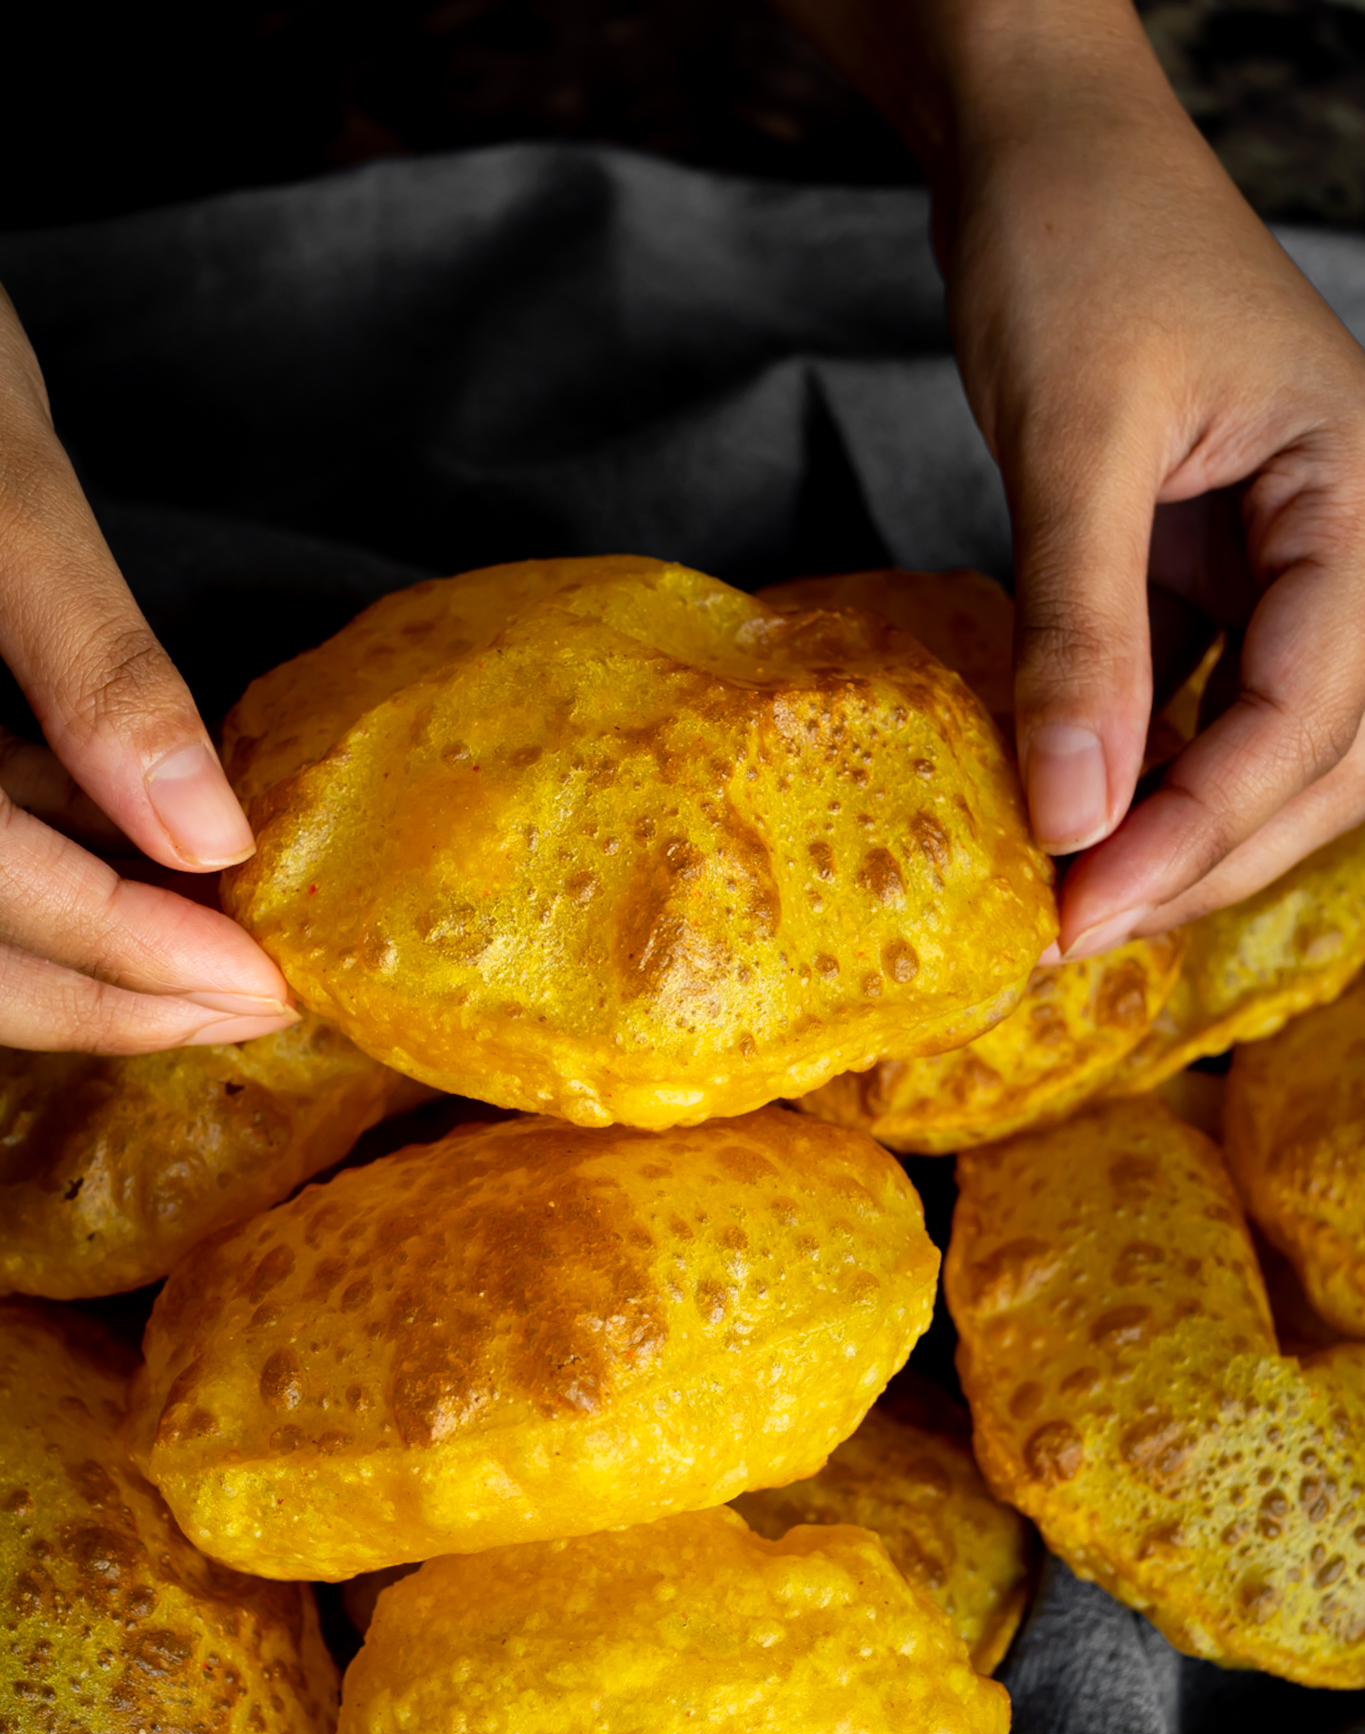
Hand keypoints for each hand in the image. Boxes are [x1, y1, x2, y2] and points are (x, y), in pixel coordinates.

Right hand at [0, 285, 296, 1050]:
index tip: (258, 984)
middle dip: (116, 992)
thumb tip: (206, 838)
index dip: (125, 953)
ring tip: (227, 949)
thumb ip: (97, 671)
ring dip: (95, 942)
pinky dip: (60, 859)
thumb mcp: (6, 499)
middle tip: (256, 1005)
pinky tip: (153, 857)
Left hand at [774, 0, 1364, 953]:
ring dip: (1183, 823)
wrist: (1040, 149)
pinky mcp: (1210, 565)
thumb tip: (1071, 815)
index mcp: (1364, 497)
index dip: (1204, 826)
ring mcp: (1284, 556)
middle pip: (1317, 750)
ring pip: (1270, 737)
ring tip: (1077, 892)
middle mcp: (1349, 539)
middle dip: (1205, 850)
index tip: (1089, 906)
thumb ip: (1080, 630)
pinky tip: (1081, 806)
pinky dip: (1149, 761)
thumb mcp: (1073, 442)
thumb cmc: (1075, 244)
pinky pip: (1204, 692)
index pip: (1313, 707)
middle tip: (1079, 927)